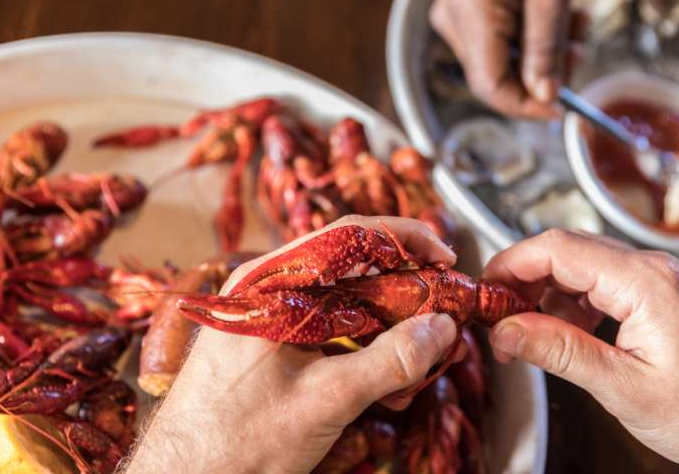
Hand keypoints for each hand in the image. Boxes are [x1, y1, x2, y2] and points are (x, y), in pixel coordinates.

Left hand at [126, 216, 459, 473]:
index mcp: (268, 284)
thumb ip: (390, 361)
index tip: (444, 256)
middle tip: (442, 309)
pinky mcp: (271, 345)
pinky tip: (386, 379)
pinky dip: (362, 344)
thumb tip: (442, 327)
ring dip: (386, 322)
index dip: (404, 239)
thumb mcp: (325, 400)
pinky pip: (327, 328)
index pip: (347, 235)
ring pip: (342, 300)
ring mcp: (267, 317)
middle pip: (349, 267)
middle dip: (403, 287)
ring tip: (420, 353)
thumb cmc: (234, 443)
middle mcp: (265, 290)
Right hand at [430, 0, 576, 118]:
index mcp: (470, 12)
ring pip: (501, 64)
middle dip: (542, 75)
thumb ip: (547, 44)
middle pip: (496, 78)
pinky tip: (554, 17)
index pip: (490, 86)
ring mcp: (453, 18)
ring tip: (575, 22)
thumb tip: (544, 95)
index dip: (526, 106)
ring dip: (542, 54)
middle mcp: (452, 21)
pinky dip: (530, 40)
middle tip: (580, 49)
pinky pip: (497, 45)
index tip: (562, 107)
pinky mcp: (462, 14)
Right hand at [483, 230, 678, 473]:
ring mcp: (663, 280)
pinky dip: (578, 304)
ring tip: (527, 335)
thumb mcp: (623, 388)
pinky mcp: (666, 297)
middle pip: (569, 251)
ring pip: (587, 267)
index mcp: (644, 282)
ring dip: (550, 294)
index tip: (482, 288)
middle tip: (496, 317)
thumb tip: (506, 330)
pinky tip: (568, 336)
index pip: (558, 247)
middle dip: (525, 279)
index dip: (511, 263)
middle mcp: (654, 269)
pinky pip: (609, 284)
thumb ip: (558, 351)